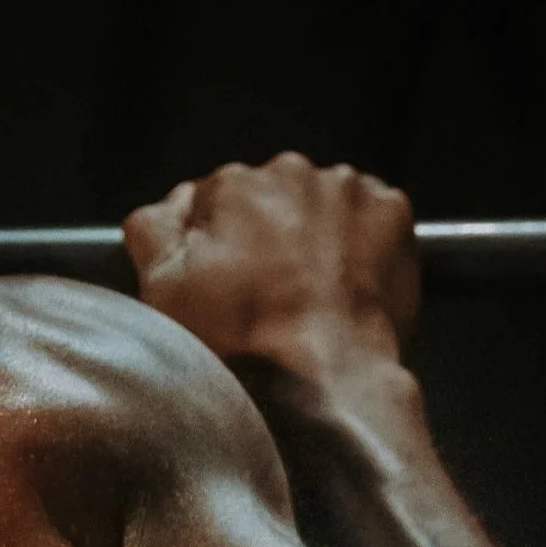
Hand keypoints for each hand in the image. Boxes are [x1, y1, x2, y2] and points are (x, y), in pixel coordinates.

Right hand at [122, 152, 417, 372]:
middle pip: (269, 194)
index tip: (224, 280)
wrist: (326, 376)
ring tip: (308, 289)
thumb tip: (173, 204)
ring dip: (312, 231)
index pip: (213, 199)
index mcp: (232, 183)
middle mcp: (291, 171)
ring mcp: (348, 189)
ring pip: (318, 202)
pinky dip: (357, 239)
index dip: (215, 242)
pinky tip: (343, 279)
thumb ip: (152, 229)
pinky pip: (367, 214)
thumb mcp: (163, 288)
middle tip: (267, 289)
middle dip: (266, 230)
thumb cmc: (241, 337)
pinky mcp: (393, 212)